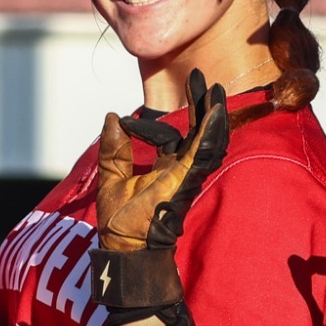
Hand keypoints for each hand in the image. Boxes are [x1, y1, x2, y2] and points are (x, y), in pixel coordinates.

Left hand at [95, 69, 229, 253]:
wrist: (125, 246)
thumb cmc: (121, 222)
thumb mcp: (111, 177)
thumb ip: (114, 150)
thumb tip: (111, 118)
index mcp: (166, 168)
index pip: (168, 137)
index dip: (148, 127)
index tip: (123, 123)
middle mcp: (181, 169)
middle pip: (198, 132)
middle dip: (201, 105)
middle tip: (202, 78)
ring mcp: (187, 174)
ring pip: (207, 138)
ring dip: (211, 113)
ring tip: (214, 89)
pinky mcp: (187, 179)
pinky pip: (203, 152)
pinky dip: (209, 132)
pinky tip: (214, 112)